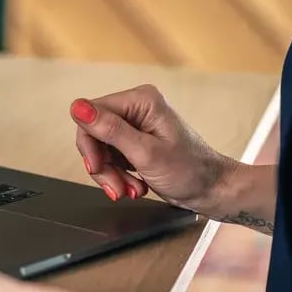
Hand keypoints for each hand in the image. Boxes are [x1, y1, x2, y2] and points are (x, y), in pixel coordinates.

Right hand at [70, 84, 235, 214]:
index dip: (90, 144)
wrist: (213, 192)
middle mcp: (136, 108)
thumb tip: (78, 107)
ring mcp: (135, 125)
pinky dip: (117, 175)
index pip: (91, 114)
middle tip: (115, 186)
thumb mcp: (145, 153)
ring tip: (129, 189)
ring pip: (99, 148)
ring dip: (110, 174)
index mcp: (140, 100)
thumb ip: (110, 130)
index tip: (97, 167)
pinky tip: (134, 186)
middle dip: (101, 164)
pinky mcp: (135, 142)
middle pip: (93, 132)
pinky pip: (110, 157)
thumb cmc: (191, 172)